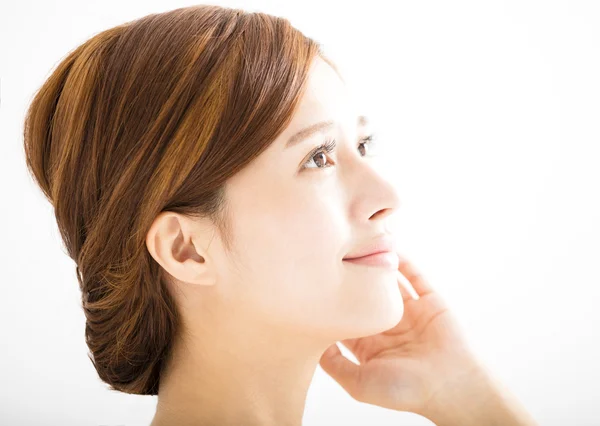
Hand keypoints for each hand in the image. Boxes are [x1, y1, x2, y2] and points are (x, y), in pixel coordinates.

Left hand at [319, 255, 480, 415]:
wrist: (450, 387)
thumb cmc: (404, 391)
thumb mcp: (358, 384)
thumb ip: (334, 364)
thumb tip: (310, 341)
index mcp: (370, 345)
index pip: (346, 316)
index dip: (332, 301)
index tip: (315, 281)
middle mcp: (388, 326)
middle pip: (365, 295)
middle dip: (352, 277)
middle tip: (334, 254)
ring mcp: (410, 312)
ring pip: (389, 282)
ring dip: (378, 264)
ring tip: (361, 243)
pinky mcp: (430, 302)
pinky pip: (416, 276)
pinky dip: (405, 260)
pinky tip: (391, 245)